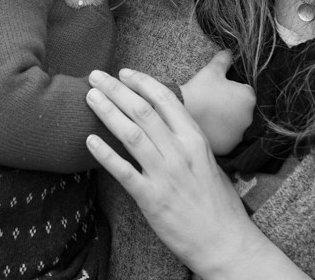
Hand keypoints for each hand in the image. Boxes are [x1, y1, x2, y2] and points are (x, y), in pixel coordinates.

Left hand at [85, 68, 309, 279]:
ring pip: (130, 134)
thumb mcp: (210, 161)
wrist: (225, 241)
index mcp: (196, 140)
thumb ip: (188, 140)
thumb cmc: (219, 203)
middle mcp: (180, 152)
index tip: (124, 72)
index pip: (165, 100)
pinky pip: (123, 171)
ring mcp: (165, 174)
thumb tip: (168, 121)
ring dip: (107, 112)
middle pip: (142, 111)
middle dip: (116, 89)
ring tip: (90, 97)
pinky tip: (89, 140)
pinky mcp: (151, 198)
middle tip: (96, 77)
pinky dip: (104, 154)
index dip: (142, 82)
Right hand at [181, 50, 255, 154]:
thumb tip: (230, 51)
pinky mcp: (230, 146)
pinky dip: (222, 134)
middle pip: (243, 108)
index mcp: (249, 97)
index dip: (233, 89)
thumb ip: (224, 59)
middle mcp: (250, 117)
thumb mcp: (211, 70)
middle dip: (233, 105)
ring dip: (229, 121)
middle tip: (214, 102)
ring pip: (237, 124)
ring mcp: (240, 134)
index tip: (220, 90)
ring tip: (211, 116)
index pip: (246, 90)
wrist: (181, 114)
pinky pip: (229, 138)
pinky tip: (210, 127)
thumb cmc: (199, 90)